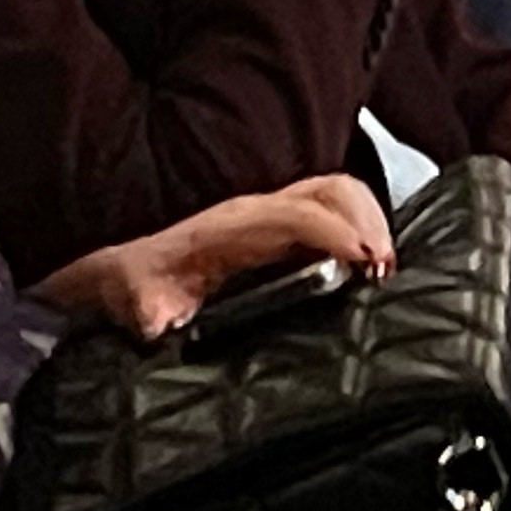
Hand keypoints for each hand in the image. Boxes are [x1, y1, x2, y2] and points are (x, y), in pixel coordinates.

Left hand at [40, 176, 395, 338]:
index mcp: (233, 225)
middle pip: (334, 190)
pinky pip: (338, 212)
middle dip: (370, 222)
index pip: (297, 213)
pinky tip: (372, 268)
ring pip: (343, 196)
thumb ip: (146, 309)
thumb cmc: (137, 283)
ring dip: (374, 224)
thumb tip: (158, 320)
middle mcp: (261, 210)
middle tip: (385, 271)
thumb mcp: (134, 300)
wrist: (124, 271)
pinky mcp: (286, 229)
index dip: (334, 232)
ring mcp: (276, 215)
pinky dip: (367, 231)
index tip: (365, 262)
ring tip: (386, 272)